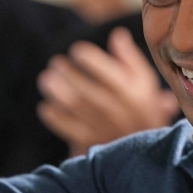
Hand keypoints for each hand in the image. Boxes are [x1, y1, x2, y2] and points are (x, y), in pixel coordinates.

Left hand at [37, 27, 178, 155]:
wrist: (146, 157)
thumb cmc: (143, 110)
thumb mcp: (145, 84)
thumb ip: (130, 59)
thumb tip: (117, 35)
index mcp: (136, 95)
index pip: (111, 74)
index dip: (91, 60)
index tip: (76, 50)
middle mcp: (121, 112)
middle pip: (90, 90)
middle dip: (69, 75)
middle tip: (55, 64)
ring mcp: (105, 130)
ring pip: (78, 109)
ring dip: (58, 93)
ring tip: (46, 79)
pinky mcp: (92, 145)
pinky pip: (70, 130)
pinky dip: (56, 118)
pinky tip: (46, 107)